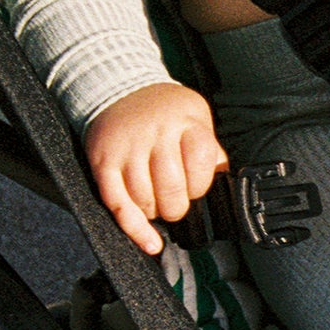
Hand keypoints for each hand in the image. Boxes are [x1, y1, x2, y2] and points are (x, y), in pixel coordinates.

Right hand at [84, 82, 228, 253]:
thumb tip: (227, 184)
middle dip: (178, 206)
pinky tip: (150, 242)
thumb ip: (211, 150)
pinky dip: (134, 228)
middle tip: (176, 204)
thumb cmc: (166, 111)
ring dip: (155, 212)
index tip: (195, 188)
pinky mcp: (102, 162)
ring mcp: (127, 148)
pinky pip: (117, 203)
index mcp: (186, 122)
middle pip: (172, 188)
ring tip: (157, 204)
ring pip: (145, 199)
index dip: (200, 186)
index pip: (201, 166)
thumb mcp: (197, 117)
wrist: (117, 87)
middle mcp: (156, 133)